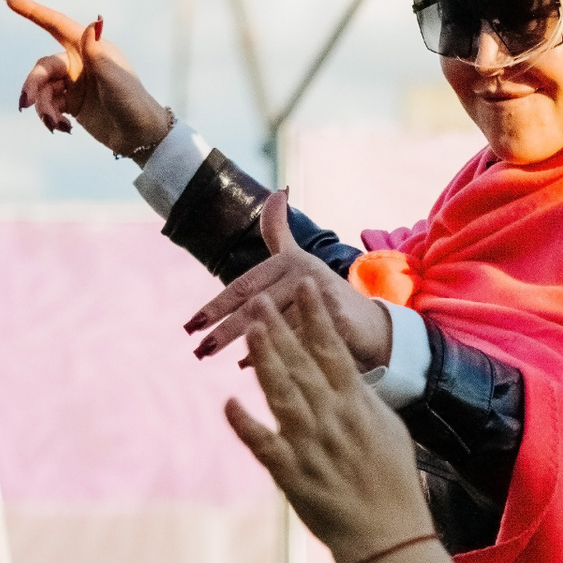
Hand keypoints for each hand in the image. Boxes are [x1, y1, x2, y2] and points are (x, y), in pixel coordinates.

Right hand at [4, 0, 172, 155]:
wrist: (140, 136)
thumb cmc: (132, 102)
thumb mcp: (115, 77)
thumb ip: (98, 53)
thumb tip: (93, 23)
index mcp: (89, 48)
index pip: (55, 24)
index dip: (31, 10)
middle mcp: (79, 62)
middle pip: (43, 67)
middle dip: (33, 85)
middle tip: (27, 104)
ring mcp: (73, 84)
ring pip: (43, 90)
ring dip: (43, 108)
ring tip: (55, 125)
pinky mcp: (71, 104)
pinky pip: (49, 105)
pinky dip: (51, 117)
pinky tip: (63, 129)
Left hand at [187, 192, 392, 371]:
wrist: (371, 324)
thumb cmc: (326, 294)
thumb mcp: (300, 259)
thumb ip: (279, 232)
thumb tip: (275, 194)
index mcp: (290, 262)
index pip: (245, 286)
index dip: (216, 306)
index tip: (190, 325)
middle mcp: (305, 275)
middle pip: (256, 307)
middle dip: (224, 331)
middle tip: (199, 351)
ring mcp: (324, 297)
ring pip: (276, 326)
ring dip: (246, 345)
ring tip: (220, 359)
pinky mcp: (340, 321)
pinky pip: (300, 343)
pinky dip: (276, 356)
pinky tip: (252, 368)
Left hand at [224, 281, 430, 562]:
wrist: (387, 534)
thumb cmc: (391, 481)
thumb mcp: (387, 428)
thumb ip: (361, 398)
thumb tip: (346, 372)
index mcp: (357, 404)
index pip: (333, 349)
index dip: (316, 314)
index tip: (304, 283)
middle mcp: (332, 418)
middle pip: (301, 363)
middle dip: (280, 327)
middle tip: (259, 297)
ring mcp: (310, 444)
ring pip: (282, 393)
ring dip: (264, 359)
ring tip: (249, 330)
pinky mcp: (291, 473)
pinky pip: (263, 444)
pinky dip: (245, 424)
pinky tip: (228, 403)